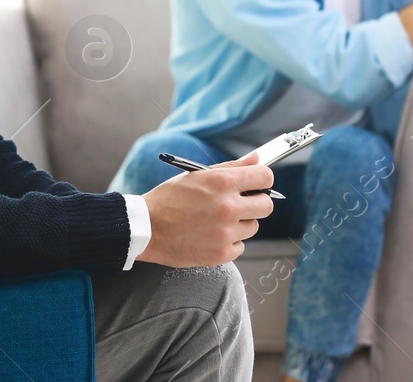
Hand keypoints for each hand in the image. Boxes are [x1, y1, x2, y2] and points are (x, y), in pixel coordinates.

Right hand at [138, 153, 273, 267]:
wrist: (146, 229)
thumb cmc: (169, 199)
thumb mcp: (198, 175)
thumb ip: (232, 167)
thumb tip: (257, 158)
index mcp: (223, 183)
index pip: (266, 177)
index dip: (262, 179)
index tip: (256, 183)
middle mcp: (228, 207)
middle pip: (266, 205)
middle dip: (256, 202)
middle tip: (239, 203)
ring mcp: (226, 233)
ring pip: (253, 226)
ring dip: (241, 223)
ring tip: (217, 220)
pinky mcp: (221, 254)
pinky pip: (240, 246)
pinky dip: (229, 241)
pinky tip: (211, 235)